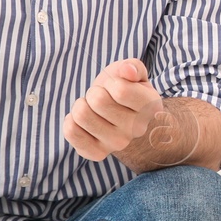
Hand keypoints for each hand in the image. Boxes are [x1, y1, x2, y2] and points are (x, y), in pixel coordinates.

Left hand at [63, 59, 196, 166]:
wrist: (126, 121)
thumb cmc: (128, 91)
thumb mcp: (134, 73)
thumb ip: (133, 67)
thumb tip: (126, 71)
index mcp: (149, 107)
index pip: (120, 91)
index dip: (111, 81)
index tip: (115, 85)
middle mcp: (136, 129)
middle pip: (98, 101)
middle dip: (95, 92)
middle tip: (102, 96)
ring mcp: (118, 144)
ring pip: (81, 115)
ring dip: (81, 105)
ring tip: (92, 108)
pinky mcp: (98, 153)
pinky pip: (71, 132)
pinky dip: (71, 121)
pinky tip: (83, 121)